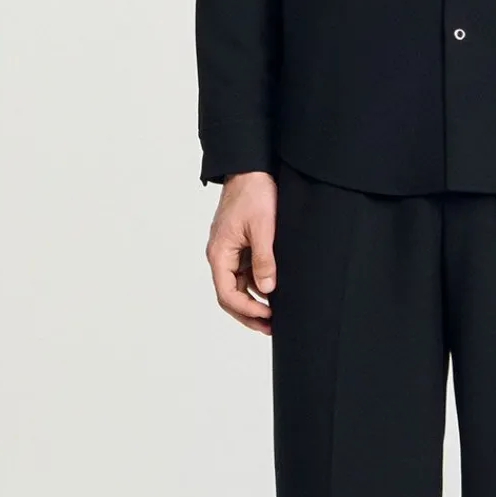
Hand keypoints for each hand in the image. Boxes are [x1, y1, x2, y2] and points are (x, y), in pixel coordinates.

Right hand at [206, 170, 278, 334]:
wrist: (250, 169)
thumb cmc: (253, 194)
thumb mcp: (263, 228)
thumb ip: (264, 259)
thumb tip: (268, 289)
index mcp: (219, 253)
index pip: (227, 294)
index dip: (247, 310)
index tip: (268, 316)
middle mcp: (220, 256)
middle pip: (230, 296)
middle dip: (249, 314)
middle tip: (271, 328)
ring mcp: (229, 252)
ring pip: (238, 286)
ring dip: (254, 302)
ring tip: (276, 316)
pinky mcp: (240, 246)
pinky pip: (245, 273)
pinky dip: (257, 286)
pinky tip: (274, 292)